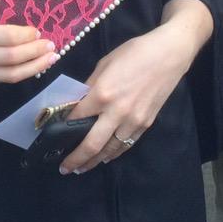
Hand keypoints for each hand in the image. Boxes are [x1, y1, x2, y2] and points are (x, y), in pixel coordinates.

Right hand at [0, 13, 56, 87]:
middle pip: (12, 59)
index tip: (38, 30)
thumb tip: (27, 28)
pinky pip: (2, 79)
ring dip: (34, 67)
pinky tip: (32, 66)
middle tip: (51, 46)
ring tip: (49, 59)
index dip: (26, 35)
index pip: (6, 38)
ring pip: (11, 74)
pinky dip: (20, 73)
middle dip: (35, 53)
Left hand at [59, 0, 212, 174]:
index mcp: (102, 94)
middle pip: (92, 143)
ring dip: (94, 161)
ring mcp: (133, 121)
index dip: (64, 127)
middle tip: (65, 168)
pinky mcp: (146, 125)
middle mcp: (116, 112)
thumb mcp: (104, 64)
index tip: (54, 134)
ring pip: (110, 149)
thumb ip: (90, 86)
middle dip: (76, 159)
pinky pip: (126, 144)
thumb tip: (79, 103)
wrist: (168, 55)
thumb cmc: (133, 53)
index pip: (77, 117)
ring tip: (81, 168)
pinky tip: (105, 157)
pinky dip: (114, 153)